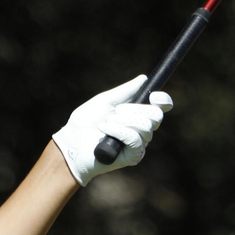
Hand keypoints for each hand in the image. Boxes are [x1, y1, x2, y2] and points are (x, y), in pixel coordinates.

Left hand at [51, 75, 171, 185]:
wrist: (71, 142)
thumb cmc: (86, 121)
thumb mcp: (106, 100)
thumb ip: (125, 91)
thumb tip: (144, 78)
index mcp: (137, 114)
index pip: (161, 107)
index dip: (163, 100)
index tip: (153, 95)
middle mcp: (141, 129)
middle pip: (156, 116)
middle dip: (135, 110)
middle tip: (116, 111)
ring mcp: (138, 144)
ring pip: (146, 127)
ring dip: (123, 121)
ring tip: (106, 122)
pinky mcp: (133, 156)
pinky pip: (135, 139)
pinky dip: (119, 131)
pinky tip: (105, 130)